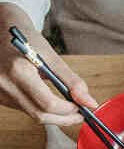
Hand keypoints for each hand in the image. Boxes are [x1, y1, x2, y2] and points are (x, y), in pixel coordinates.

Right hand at [0, 4, 96, 124]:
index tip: (83, 108)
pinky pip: (24, 108)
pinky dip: (40, 109)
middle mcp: (5, 84)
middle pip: (40, 114)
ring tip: (69, 108)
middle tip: (80, 115)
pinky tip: (51, 102)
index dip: (69, 110)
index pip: (48, 103)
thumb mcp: (51, 55)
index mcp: (18, 71)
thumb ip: (71, 80)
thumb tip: (89, 102)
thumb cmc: (26, 38)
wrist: (0, 29)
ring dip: (53, 116)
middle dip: (64, 118)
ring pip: (32, 114)